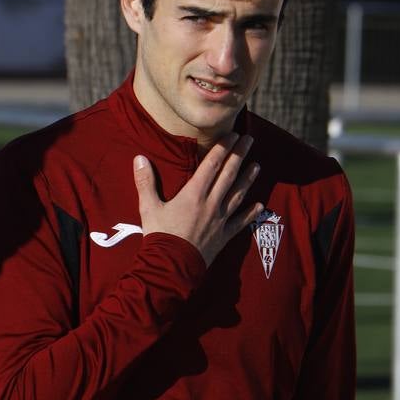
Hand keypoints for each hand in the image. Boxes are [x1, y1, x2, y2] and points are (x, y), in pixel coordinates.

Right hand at [133, 133, 262, 264]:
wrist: (171, 266)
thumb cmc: (159, 235)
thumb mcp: (148, 207)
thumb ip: (146, 181)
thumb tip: (139, 158)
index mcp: (194, 193)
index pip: (212, 164)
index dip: (223, 147)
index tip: (233, 134)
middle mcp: (211, 203)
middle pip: (229, 174)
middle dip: (240, 155)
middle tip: (250, 139)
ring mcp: (220, 219)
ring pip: (238, 194)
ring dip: (248, 179)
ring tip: (257, 166)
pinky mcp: (223, 236)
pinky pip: (240, 222)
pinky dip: (250, 213)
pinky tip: (259, 205)